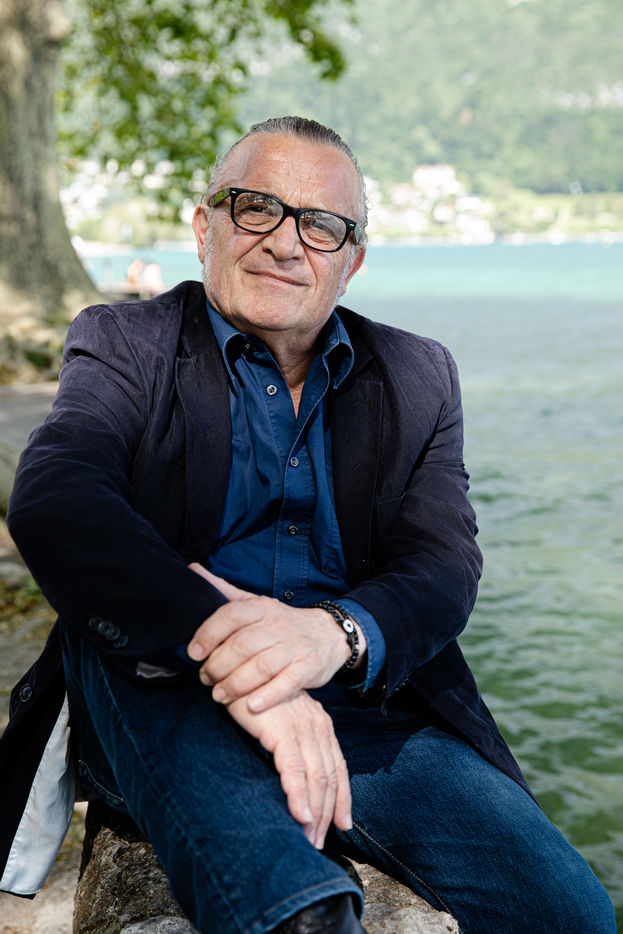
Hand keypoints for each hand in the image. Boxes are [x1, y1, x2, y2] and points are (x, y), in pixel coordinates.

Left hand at [187, 564, 364, 711]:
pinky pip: (286, 683)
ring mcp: (294, 647)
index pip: (231, 615)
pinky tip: (251, 706)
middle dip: (218, 666)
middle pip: (242, 646)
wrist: (330, 633)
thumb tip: (192, 569)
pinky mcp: (308, 668)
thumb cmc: (282, 622)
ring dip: (236, 684)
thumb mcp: (256, 602)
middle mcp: (277, 625)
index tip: (194, 653)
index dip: (208, 633)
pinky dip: (268, 695)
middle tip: (205, 678)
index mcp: (261, 607)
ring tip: (219, 695)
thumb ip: (224, 590)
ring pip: (261, 667)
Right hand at [227, 690, 351, 849]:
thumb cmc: (255, 698)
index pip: (337, 767)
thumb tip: (295, 778)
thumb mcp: (281, 721)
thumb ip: (293, 745)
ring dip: (314, 812)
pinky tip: (299, 815)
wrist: (237, 671)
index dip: (342, 798)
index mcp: (319, 724)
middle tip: (317, 842)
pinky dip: (299, 795)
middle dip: (326, 814)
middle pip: (329, 777)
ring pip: (316, 777)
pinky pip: (294, 768)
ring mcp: (302, 727)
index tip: (342, 824)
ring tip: (308, 838)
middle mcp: (317, 725)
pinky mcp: (282, 729)